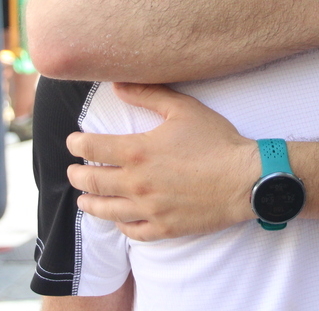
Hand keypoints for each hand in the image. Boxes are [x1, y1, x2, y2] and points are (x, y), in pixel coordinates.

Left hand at [66, 83, 258, 240]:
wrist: (246, 179)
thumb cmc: (216, 140)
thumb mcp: (182, 109)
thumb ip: (148, 94)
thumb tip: (117, 85)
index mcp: (137, 151)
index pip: (92, 148)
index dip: (76, 144)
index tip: (73, 142)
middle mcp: (137, 183)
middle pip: (92, 182)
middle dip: (77, 176)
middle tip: (73, 172)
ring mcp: (149, 209)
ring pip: (106, 211)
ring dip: (90, 204)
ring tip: (83, 200)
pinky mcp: (165, 228)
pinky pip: (133, 232)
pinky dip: (120, 226)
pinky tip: (119, 220)